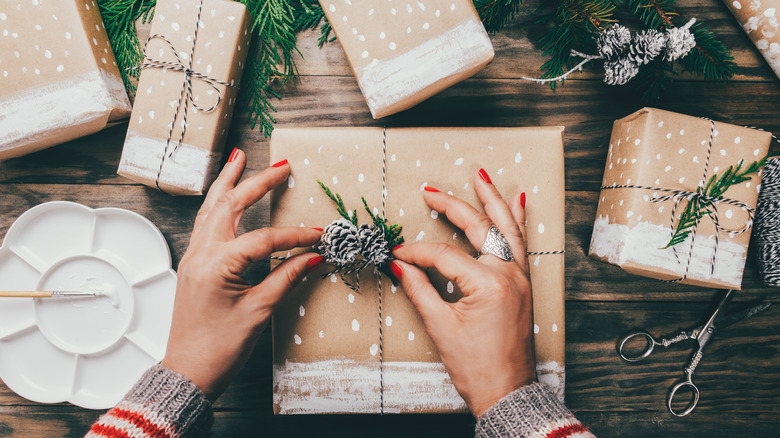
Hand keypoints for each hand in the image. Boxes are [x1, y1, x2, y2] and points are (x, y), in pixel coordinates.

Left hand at [161, 151, 322, 399]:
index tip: (320, 235)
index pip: (264, 239)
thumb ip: (287, 278)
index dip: (295, 236)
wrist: (188, 372)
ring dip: (228, 183)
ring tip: (239, 159)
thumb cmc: (219, 348)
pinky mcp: (193, 264)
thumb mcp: (259, 312)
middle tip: (281, 165)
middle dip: (256, 182)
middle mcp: (200, 253)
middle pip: (230, 206)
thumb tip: (314, 257)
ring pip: (211, 208)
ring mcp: (193, 257)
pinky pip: (205, 223)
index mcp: (216, 264)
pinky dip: (218, 203)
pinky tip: (225, 196)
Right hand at [390, 169, 534, 417]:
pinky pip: (521, 244)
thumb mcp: (441, 327)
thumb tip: (398, 265)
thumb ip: (419, 289)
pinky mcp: (523, 284)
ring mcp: (521, 277)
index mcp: (488, 284)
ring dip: (493, 200)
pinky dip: (517, 221)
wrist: (507, 392)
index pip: (444, 255)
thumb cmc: (477, 366)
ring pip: (507, 228)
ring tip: (481, 176)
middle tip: (430, 190)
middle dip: (452, 206)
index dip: (416, 252)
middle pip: (479, 228)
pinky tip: (518, 202)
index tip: (396, 255)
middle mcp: (509, 274)